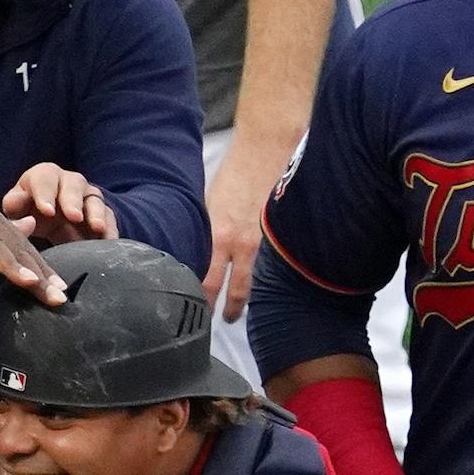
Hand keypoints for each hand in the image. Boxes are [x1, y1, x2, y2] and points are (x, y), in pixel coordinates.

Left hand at [3, 162, 116, 244]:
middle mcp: (69, 181)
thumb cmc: (29, 209)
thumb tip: (14, 204)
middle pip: (73, 185)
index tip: (47, 211)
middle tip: (74, 217)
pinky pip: (109, 218)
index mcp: (44, 176)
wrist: (51, 218)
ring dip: (96, 214)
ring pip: (94, 199)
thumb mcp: (17, 208)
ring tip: (97, 228)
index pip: (44, 179)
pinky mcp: (102, 212)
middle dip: (73, 201)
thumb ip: (14, 206)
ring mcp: (88, 196)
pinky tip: (109, 241)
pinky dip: (110, 230)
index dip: (45, 194)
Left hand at [202, 137, 287, 321]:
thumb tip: (197, 253)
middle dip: (225, 310)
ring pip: (253, 282)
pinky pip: (269, 266)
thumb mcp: (209, 205)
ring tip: (236, 315)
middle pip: (232, 289)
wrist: (265, 151)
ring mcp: (263, 242)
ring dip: (243, 301)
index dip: (200, 299)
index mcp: (218, 235)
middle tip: (218, 323)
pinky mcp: (280, 237)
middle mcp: (241, 244)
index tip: (193, 313)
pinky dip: (263, 279)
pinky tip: (260, 289)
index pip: (206, 280)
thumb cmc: (234, 175)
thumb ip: (206, 232)